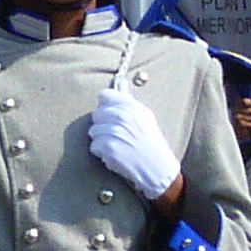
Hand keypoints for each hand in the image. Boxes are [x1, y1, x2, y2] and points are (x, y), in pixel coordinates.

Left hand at [87, 85, 182, 202]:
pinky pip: (94, 146)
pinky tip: (114, 155)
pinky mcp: (107, 148)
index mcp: (131, 106)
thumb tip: (121, 83)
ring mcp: (113, 132)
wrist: (157, 168)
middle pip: (96, 114)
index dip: (106, 105)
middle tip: (116, 134)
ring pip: (93, 131)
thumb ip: (129, 100)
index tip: (112, 115)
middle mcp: (122, 116)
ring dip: (101, 139)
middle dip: (103, 124)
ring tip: (117, 145)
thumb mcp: (145, 116)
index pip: (105, 95)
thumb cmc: (151, 141)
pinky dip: (101, 153)